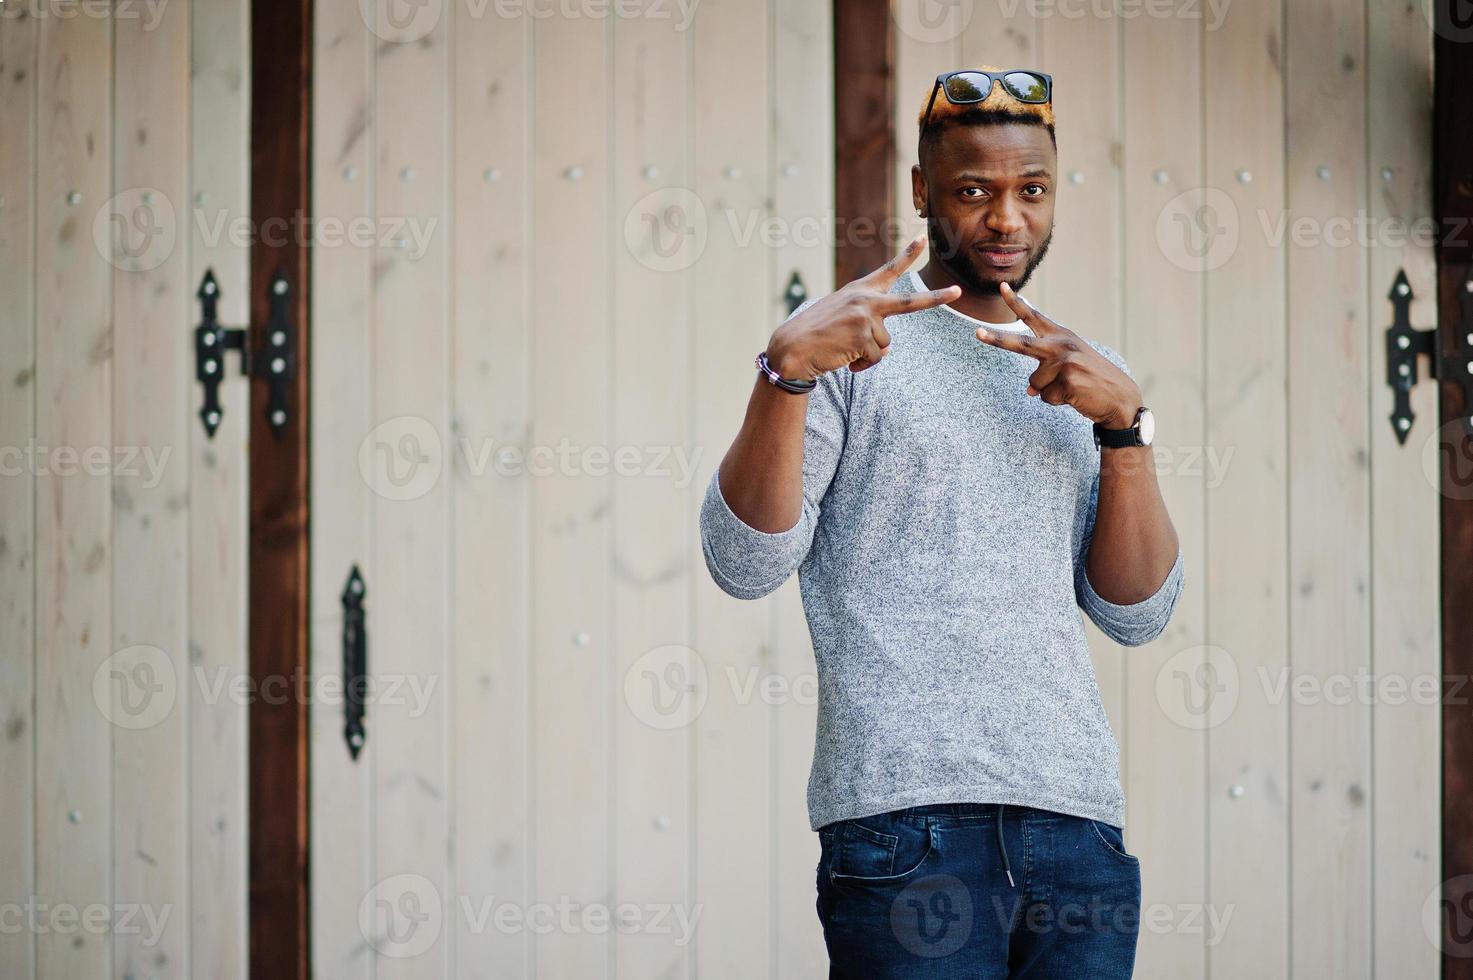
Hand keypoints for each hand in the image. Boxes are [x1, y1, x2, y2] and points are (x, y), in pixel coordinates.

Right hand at [766, 232, 961, 378]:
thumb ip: (866, 323)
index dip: (907, 254)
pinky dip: (860, 365)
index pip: (888, 270)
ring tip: (844, 349)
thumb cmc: (815, 333)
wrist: (792, 347)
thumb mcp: (841, 318)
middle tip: (957, 292)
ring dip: (867, 354)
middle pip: (910, 302)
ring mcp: (866, 318)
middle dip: (937, 298)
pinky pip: (874, 359)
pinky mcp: (864, 338)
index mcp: (860, 291)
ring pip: (885, 345)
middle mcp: (866, 300)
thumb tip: (886, 349)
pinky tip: (843, 359)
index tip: (923, 238)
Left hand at [973, 282, 1142, 427]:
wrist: (1121, 399)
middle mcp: (1062, 345)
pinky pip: (1046, 397)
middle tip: (976, 333)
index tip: (1001, 287)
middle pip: (1021, 343)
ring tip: (1072, 389)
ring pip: (1034, 382)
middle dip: (997, 340)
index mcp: (1062, 336)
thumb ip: (1045, 372)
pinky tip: (1076, 397)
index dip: (1016, 303)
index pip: (1034, 317)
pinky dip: (1057, 402)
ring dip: (1049, 392)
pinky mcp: (1067, 379)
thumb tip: (1029, 390)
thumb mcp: (1070, 368)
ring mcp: (1065, 361)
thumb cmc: (1093, 382)